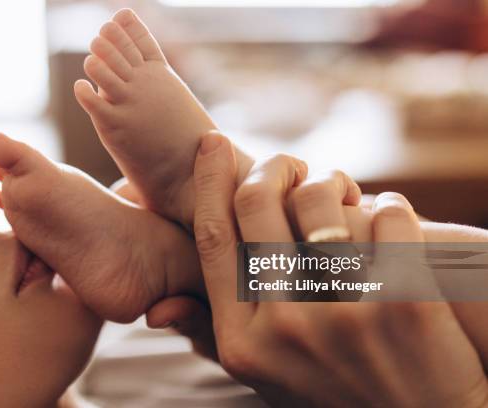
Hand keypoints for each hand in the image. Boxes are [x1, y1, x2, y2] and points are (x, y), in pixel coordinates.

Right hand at [180, 131, 487, 406]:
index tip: (211, 144)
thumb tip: (157, 308)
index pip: (214, 239)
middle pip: (257, 205)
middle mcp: (285, 327)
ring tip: (341, 194)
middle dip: (272, 166)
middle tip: (289, 164)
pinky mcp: (404, 302)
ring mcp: (344, 315)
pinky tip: (387, 218)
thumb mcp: (263, 375)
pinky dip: (388, 204)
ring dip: (330, 181)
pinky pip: (386, 214)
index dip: (208, 181)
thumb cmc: (335, 394)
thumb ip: (211, 334)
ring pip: (319, 202)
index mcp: (243, 342)